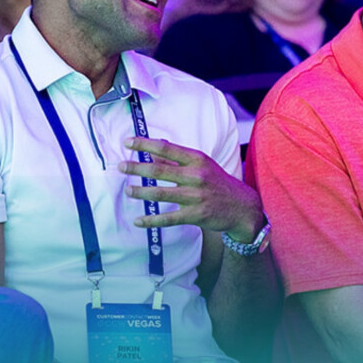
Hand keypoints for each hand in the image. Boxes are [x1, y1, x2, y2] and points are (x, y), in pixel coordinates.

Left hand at [119, 136, 262, 239]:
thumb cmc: (217, 182)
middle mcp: (196, 176)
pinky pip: (168, 218)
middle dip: (137, 168)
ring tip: (128, 190)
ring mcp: (196, 196)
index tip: (127, 142)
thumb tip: (151, 151)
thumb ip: (176, 160)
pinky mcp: (195, 215)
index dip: (145, 144)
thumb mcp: (201, 166)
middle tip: (121, 166)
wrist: (242, 207)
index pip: (166, 148)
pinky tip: (138, 221)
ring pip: (161, 193)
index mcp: (197, 159)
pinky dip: (151, 220)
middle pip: (160, 170)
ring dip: (141, 192)